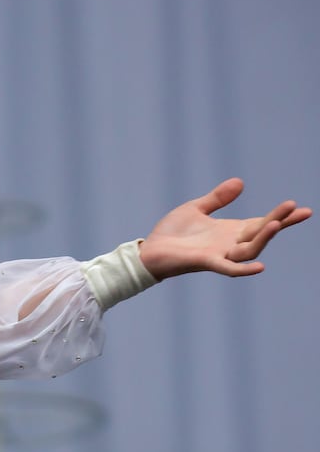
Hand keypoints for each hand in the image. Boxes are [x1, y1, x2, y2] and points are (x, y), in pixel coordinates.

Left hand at [139, 178, 310, 280]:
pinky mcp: (205, 262)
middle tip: (298, 209)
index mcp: (230, 231)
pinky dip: (243, 269)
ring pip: (249, 249)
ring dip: (264, 237)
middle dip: (280, 221)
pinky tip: (260, 267)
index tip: (302, 208)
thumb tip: (241, 182)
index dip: (281, 216)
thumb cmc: (172, 233)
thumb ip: (218, 198)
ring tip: (277, 223)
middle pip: (261, 233)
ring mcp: (219, 254)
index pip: (261, 222)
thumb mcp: (196, 208)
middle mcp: (229, 243)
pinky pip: (228, 268)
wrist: (149, 250)